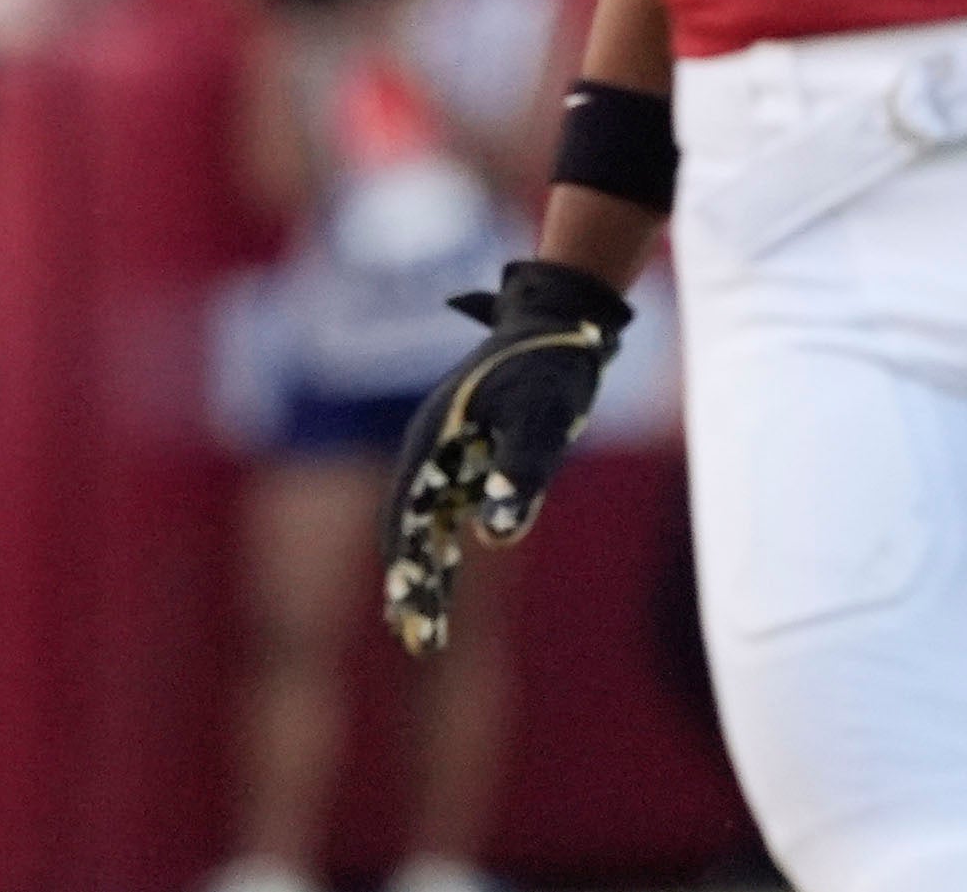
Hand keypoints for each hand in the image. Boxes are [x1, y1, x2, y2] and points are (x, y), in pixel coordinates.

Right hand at [380, 258, 627, 656]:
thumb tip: (495, 541)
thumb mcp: (540, 420)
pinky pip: (445, 515)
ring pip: (425, 527)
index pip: (406, 511)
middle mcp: (430, 448)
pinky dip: (443, 553)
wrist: (561, 324)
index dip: (405, 562)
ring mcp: (446, 454)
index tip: (405, 607)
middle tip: (414, 641)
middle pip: (409, 526)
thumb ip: (519, 475)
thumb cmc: (549, 369)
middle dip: (411, 582)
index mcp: (433, 437)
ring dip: (426, 576)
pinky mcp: (469, 459)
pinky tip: (446, 585)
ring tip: (424, 634)